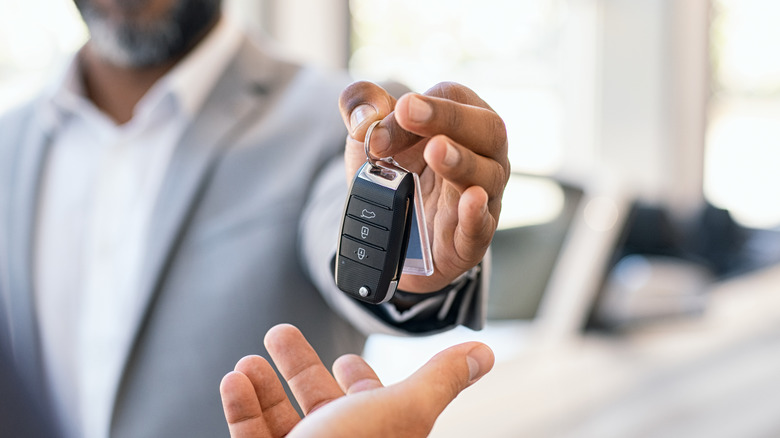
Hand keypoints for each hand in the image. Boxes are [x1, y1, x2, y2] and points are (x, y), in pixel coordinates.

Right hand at [220, 324, 493, 437]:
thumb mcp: (402, 411)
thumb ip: (439, 380)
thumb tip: (481, 355)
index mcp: (376, 437)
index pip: (371, 404)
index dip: (359, 378)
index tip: (344, 358)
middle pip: (320, 404)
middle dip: (299, 366)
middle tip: (279, 335)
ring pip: (281, 420)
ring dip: (263, 386)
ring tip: (250, 362)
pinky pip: (250, 437)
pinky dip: (241, 408)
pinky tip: (236, 382)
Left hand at [339, 81, 509, 291]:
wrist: (392, 231)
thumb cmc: (394, 172)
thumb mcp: (370, 135)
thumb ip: (361, 107)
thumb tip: (366, 116)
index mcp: (461, 121)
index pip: (453, 98)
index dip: (424, 105)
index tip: (395, 114)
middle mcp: (482, 155)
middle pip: (488, 129)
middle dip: (449, 118)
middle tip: (409, 114)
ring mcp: (483, 197)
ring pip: (488, 176)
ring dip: (461, 161)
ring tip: (435, 151)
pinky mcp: (472, 238)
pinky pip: (482, 226)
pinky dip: (476, 213)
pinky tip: (471, 199)